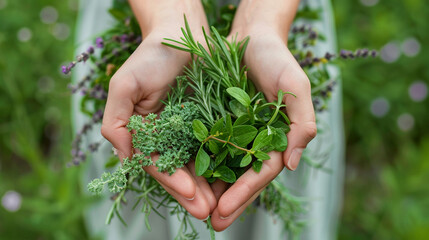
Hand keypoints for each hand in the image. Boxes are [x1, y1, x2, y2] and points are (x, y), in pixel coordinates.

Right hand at [101, 2, 215, 219]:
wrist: (183, 34)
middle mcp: (166, 137)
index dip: (171, 179)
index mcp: (144, 133)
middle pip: (178, 171)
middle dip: (192, 193)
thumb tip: (123, 158)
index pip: (155, 163)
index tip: (189, 192)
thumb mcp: (125, 85)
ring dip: (209, 186)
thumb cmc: (151, 56)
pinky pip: (216, 147)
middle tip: (207, 212)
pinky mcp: (209, 124)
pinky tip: (234, 180)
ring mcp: (188, 132)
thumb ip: (116, 122)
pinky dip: (223, 164)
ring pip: (199, 165)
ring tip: (222, 206)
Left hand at [210, 0, 316, 229]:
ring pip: (226, 168)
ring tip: (199, 212)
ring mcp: (238, 133)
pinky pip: (211, 147)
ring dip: (214, 190)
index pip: (261, 172)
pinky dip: (202, 165)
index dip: (244, 192)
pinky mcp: (220, 122)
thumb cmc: (277, 59)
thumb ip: (301, 123)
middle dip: (229, 201)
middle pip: (243, 177)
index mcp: (277, 137)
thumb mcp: (294, 86)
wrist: (251, 37)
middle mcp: (257, 140)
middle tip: (212, 223)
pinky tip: (190, 180)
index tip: (224, 209)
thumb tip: (294, 164)